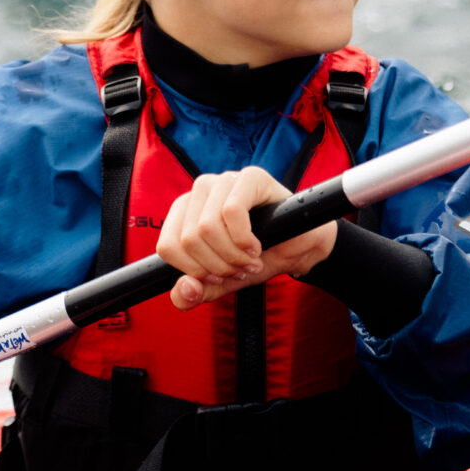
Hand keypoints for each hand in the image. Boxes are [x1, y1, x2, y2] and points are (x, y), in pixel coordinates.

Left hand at [158, 167, 335, 309]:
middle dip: (218, 266)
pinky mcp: (250, 177)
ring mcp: (225, 180)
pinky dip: (245, 239)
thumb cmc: (260, 258)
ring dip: (232, 255)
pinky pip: (232, 211)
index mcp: (185, 211)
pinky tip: (257, 245)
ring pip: (207, 226)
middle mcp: (200, 191)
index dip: (194, 271)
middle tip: (241, 268)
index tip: (219, 276)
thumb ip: (196, 292)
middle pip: (188, 239)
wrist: (302, 248)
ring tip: (250, 260)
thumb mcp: (223, 282)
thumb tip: (185, 289)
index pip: (167, 246)